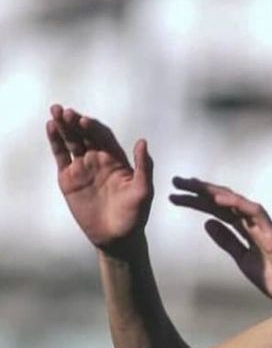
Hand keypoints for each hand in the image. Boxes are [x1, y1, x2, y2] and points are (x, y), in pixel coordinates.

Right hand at [46, 104, 152, 253]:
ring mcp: (83, 167)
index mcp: (117, 159)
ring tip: (55, 112)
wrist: (117, 237)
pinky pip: (61, 156)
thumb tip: (142, 141)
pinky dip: (56, 142)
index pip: (104, 136)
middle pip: (86, 135)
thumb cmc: (135, 214)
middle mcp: (99, 159)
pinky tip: (51, 127)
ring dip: (64, 126)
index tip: (85, 120)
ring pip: (72, 141)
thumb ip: (144, 166)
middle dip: (76, 122)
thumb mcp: (143, 190)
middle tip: (66, 111)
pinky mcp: (69, 178)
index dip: (94, 127)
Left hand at [169, 177, 271, 306]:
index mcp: (245, 230)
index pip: (217, 211)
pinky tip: (218, 198)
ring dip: (213, 192)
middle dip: (199, 191)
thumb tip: (208, 223)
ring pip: (236, 202)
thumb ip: (228, 241)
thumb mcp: (244, 260)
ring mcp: (263, 226)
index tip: (176, 197)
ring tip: (192, 184)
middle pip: (223, 201)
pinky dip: (237, 203)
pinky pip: (254, 212)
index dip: (197, 202)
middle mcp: (253, 223)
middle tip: (176, 181)